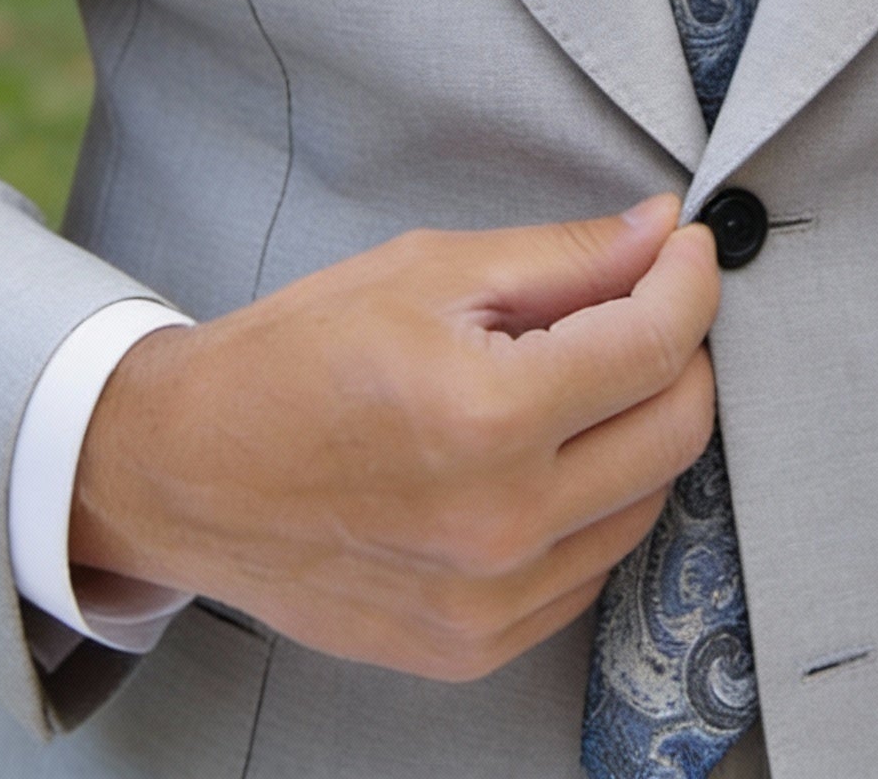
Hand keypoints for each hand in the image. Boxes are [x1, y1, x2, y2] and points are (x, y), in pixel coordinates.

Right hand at [70, 196, 719, 680]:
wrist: (186, 474)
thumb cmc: (295, 357)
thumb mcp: (427, 272)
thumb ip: (563, 257)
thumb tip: (662, 232)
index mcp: (486, 415)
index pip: (657, 344)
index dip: (691, 281)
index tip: (688, 249)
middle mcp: (500, 524)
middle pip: (677, 430)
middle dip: (681, 350)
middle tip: (645, 303)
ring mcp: (490, 601)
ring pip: (647, 502)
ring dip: (640, 427)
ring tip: (580, 377)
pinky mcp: (476, 645)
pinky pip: (592, 566)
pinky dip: (596, 501)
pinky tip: (546, 454)